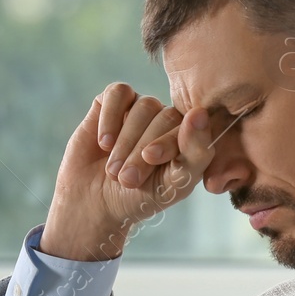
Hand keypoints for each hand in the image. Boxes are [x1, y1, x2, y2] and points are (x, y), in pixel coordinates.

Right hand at [39, 82, 212, 261]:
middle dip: (142, 149)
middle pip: (164, 116)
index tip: (151, 159)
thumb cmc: (139, 197)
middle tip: (128, 179)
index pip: (191, 127)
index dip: (169, 142)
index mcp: (188, 138)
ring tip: (113, 170)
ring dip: (126, 140)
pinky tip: (103, 143)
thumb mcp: (172, 186)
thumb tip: (200, 113)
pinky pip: (117, 93)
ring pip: (143, 105)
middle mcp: (167, 118)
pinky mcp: (112, 101)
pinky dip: (110, 118)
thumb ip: (195, 153)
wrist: (94, 202)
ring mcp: (140, 107)